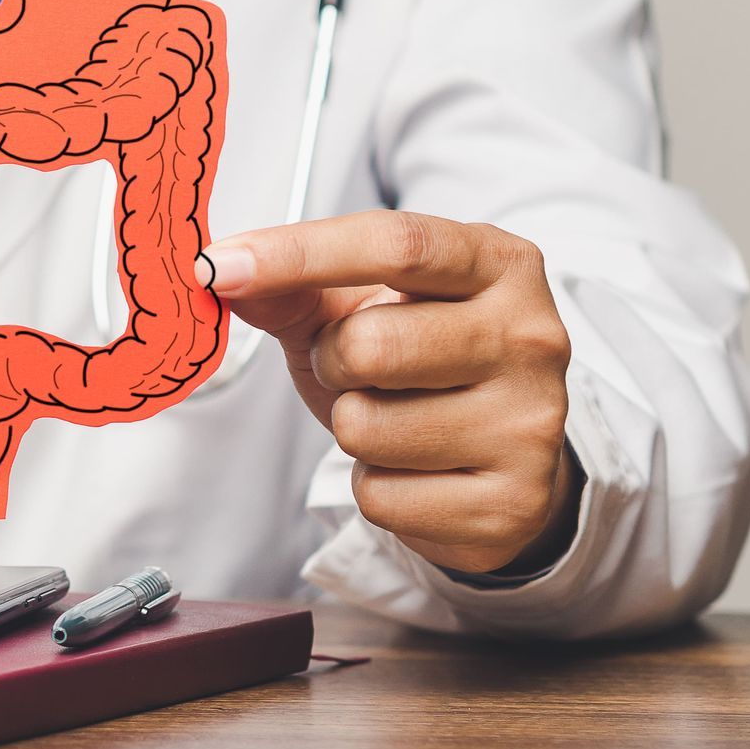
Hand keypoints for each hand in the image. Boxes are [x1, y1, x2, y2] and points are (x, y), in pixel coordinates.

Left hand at [201, 211, 577, 573]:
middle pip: (371, 344)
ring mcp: (529, 424)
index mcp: (498, 264)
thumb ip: (294, 285)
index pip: (396, 244)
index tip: (218, 266)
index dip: (298, 253)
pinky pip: (381, 496)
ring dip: (352, 427)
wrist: (492, 458)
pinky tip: (415, 469)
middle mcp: (530, 336)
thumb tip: (222, 273)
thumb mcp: (359, 308)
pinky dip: (375, 485)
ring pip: (367, 427)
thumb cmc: (420, 364)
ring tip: (394, 417)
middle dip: (332, 362)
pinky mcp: (510, 504)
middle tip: (354, 368)